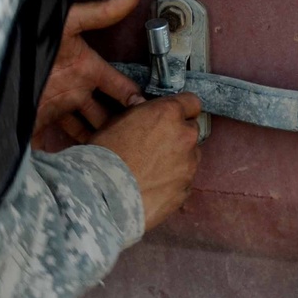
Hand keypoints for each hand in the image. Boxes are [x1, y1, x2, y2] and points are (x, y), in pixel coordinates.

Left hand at [32, 0, 145, 147]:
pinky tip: (89, 165)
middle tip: (141, 146)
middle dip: (122, 127)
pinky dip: (76, 153)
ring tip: (119, 159)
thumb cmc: (33, 36)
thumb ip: (101, 13)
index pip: (120, 87)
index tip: (155, 116)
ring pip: (88, 130)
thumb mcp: (68, 22)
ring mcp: (59, 108)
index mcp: (86, 68)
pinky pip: (63, 142)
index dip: (136, 100)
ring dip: (101, 141)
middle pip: (107, 113)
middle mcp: (76, 90)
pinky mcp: (41, 123)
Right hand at [88, 93, 201, 230]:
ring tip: (153, 170)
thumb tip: (146, 110)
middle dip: (179, 135)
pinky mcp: (186, 190)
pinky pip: (184, 181)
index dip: (181, 108)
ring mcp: (189, 166)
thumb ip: (140, 113)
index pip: (191, 102)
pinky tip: (153, 186)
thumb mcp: (117, 121)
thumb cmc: (106, 154)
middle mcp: (185, 136)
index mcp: (168, 113)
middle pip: (191, 130)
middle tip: (157, 145)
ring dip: (178, 159)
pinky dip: (173, 182)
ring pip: (190, 157)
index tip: (171, 116)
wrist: (105, 196)